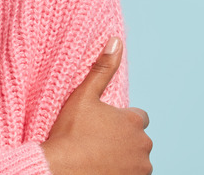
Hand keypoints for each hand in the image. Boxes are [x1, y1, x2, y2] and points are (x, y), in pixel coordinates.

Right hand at [41, 37, 152, 174]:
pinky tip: (100, 168)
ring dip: (123, 158)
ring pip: (135, 159)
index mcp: (133, 120)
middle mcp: (143, 144)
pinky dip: (120, 172)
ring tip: (96, 157)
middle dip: (123, 140)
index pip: (139, 117)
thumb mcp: (83, 96)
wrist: (60, 170)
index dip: (121, 120)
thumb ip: (102, 69)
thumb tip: (116, 41)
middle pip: (137, 139)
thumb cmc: (70, 133)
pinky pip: (131, 174)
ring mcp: (140, 167)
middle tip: (95, 141)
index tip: (103, 124)